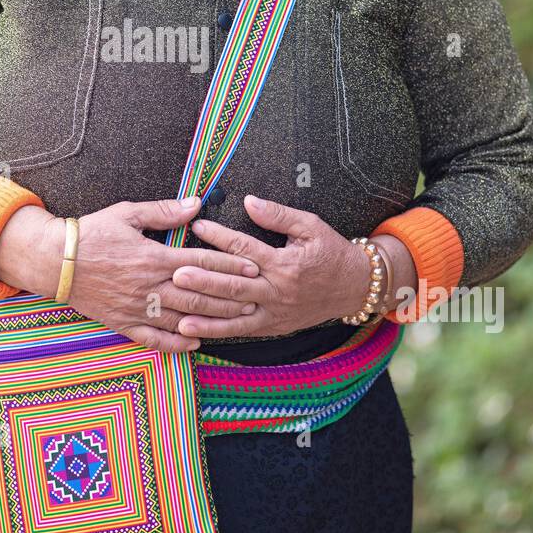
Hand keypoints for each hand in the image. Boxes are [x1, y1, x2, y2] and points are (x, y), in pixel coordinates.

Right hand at [0, 196, 260, 352]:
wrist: (55, 261)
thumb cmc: (92, 233)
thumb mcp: (128, 213)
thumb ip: (165, 212)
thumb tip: (197, 204)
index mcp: (153, 257)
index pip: (201, 263)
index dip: (230, 266)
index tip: (254, 268)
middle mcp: (149, 286)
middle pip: (198, 296)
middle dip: (231, 298)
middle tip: (257, 299)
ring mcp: (136, 308)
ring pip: (181, 320)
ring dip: (212, 323)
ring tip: (237, 324)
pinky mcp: (123, 323)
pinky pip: (153, 339)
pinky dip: (175, 344)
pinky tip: (194, 344)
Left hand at [169, 195, 373, 339]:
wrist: (355, 287)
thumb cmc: (332, 253)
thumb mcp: (311, 226)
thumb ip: (279, 215)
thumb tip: (250, 202)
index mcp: (286, 264)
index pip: (246, 249)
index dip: (220, 237)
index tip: (198, 227)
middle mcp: (278, 291)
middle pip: (235, 287)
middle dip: (205, 281)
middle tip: (177, 274)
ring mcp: (274, 313)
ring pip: (234, 315)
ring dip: (205, 314)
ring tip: (178, 310)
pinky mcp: (273, 327)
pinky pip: (241, 330)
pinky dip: (217, 331)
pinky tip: (193, 330)